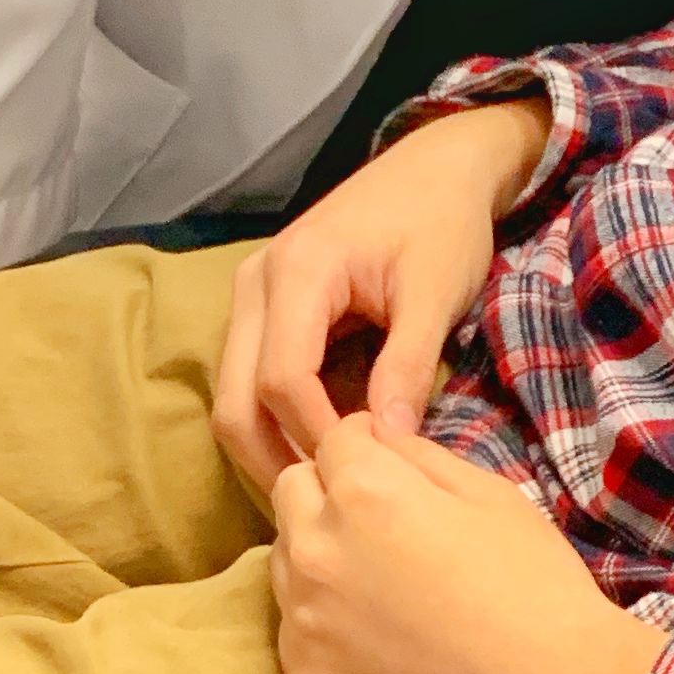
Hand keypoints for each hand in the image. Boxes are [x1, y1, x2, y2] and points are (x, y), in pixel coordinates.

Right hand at [210, 96, 550, 504]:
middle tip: (329, 505)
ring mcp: (250, 294)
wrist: (437, 169)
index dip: (316, 436)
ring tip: (324, 488)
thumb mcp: (435, 293)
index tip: (362, 475)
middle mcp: (255, 282)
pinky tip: (316, 451)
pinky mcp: (262, 307)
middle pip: (234, 398)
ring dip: (268, 446)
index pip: (282, 379)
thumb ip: (407, 367)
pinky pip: (248, 377)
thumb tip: (386, 448)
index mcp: (298, 271)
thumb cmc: (442, 222)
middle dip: (273, 458)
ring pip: (231, 394)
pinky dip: (273, 420)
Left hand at [265, 411, 659, 673]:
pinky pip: (296, 635)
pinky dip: (325, 629)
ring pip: (284, 563)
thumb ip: (419, 455)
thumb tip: (378, 435)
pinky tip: (380, 646)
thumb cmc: (535, 590)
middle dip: (330, 493)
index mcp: (364, 493)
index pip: (334, 439)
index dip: (369, 445)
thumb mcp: (493, 496)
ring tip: (383, 588)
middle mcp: (315, 551)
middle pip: (293, 493)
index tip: (394, 467)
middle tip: (386, 525)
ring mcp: (302, 624)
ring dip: (320, 558)